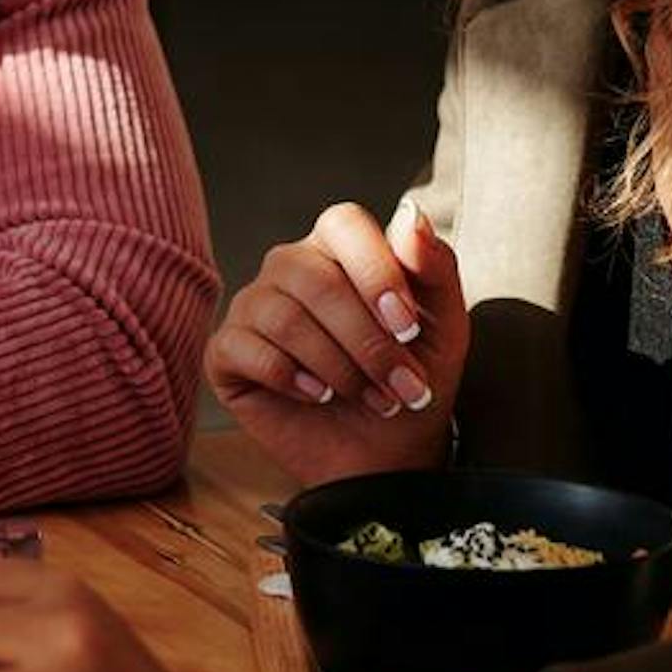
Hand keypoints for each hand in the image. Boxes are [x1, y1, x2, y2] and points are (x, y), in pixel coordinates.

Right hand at [208, 199, 469, 489]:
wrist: (387, 457)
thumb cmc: (413, 384)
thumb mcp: (444, 327)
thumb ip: (435, 266)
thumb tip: (411, 214)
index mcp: (339, 249)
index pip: (343, 223)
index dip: (375, 271)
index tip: (408, 328)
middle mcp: (290, 269)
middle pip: (313, 276)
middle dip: (365, 339)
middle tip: (400, 384)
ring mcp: (253, 308)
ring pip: (281, 315)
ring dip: (337, 366)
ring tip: (367, 396)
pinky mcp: (226, 354)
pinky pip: (243, 347)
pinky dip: (289, 377)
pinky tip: (317, 396)